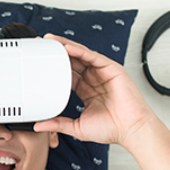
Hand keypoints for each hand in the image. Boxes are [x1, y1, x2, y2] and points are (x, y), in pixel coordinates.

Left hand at [33, 34, 155, 148]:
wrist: (130, 129)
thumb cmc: (111, 129)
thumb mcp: (77, 127)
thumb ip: (58, 124)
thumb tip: (39, 126)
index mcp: (86, 91)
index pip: (67, 74)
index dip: (53, 67)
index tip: (39, 63)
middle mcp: (94, 79)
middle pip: (72, 61)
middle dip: (57, 52)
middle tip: (41, 44)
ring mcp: (103, 73)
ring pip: (81, 55)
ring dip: (65, 46)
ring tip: (51, 40)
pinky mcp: (112, 69)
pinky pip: (93, 57)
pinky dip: (80, 51)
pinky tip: (67, 47)